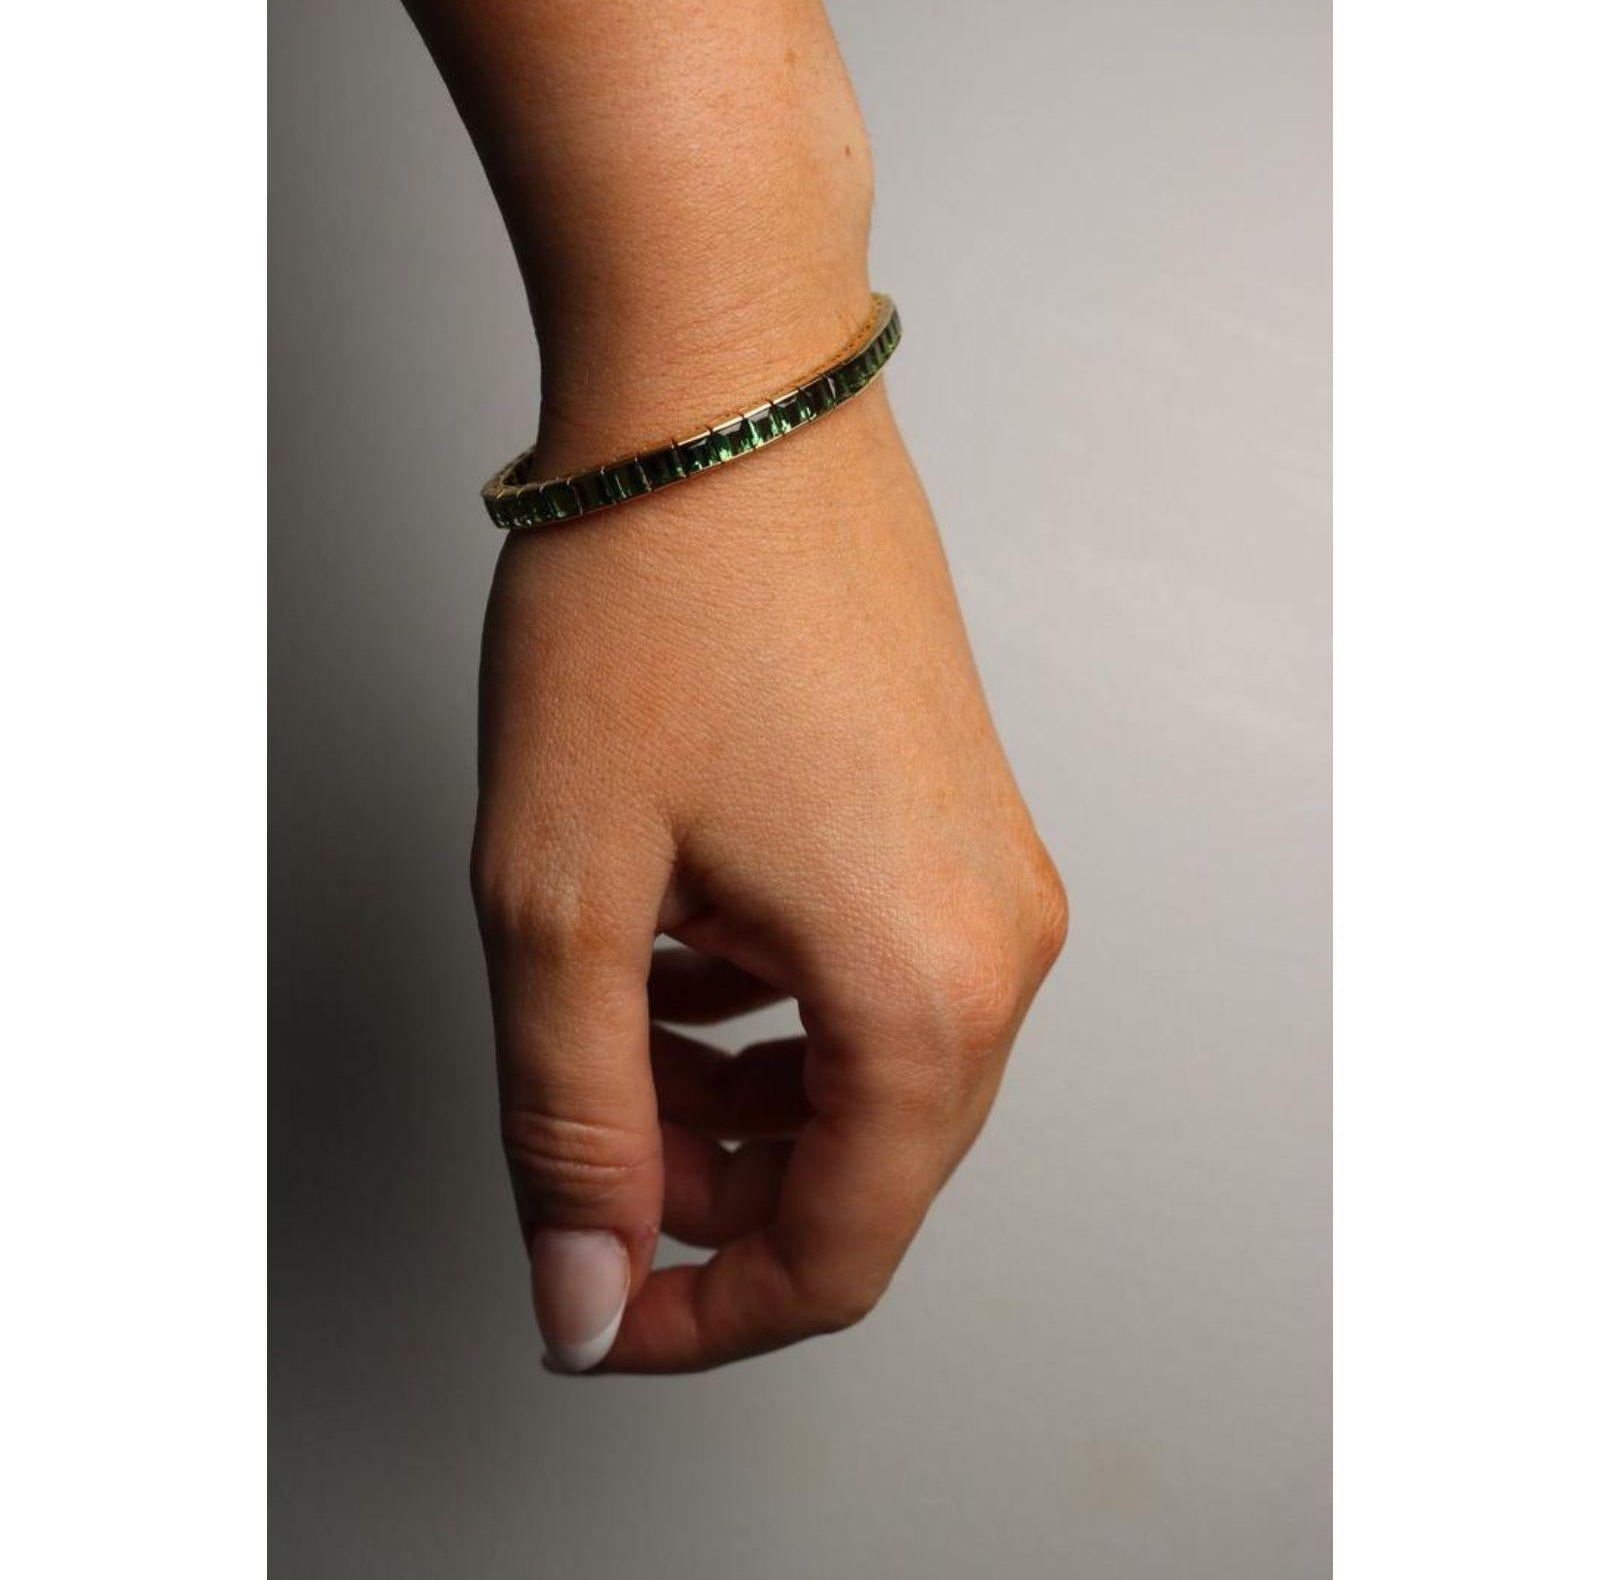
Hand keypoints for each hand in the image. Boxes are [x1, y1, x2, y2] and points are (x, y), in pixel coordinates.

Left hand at [471, 379, 1066, 1371]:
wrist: (728, 398)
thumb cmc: (652, 608)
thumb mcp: (562, 899)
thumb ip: (572, 1124)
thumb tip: (584, 1292)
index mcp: (928, 993)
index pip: (839, 1254)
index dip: (700, 1317)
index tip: (591, 1302)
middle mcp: (997, 944)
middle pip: (859, 1164)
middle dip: (703, 1184)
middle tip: (576, 1121)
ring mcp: (990, 872)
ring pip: (861, 1070)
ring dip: (726, 1087)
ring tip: (606, 1002)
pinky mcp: (957, 815)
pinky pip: (872, 973)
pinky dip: (765, 1000)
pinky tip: (674, 924)